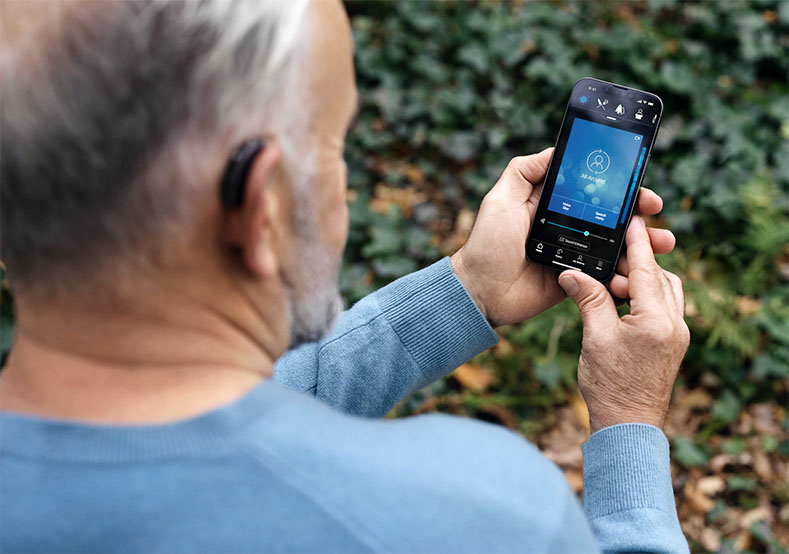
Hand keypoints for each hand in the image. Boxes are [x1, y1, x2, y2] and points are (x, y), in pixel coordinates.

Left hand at [450, 148, 675, 326]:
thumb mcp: (501, 200)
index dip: (618, 185)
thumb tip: (555, 148)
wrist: (481, 292)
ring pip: (616, 246)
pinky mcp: (577, 280)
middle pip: (612, 216)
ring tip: (662, 244)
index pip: (593, 189)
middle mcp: (567, 225)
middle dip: (639, 213)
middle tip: (655, 211)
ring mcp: (574, 253)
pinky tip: (640, 273)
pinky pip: (607, 275)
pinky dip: (626, 273)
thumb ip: (524, 172)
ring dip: (642, 244)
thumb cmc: (487, 245)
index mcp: (552, 204)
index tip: (639, 184)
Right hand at [558, 216, 689, 432]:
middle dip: (638, 261)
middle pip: (661, 277)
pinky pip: (664, 307)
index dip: (638, 243)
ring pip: (666, 291)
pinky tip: (622, 299)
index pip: (646, 270)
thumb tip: (570, 272)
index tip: (632, 219)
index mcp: (657, 320)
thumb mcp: (595, 337)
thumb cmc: (610, 385)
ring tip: (612, 279)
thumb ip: (588, 299)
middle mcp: (675, 325)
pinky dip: (645, 296)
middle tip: (611, 253)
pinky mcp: (672, 343)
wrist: (628, 426)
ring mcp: (677, 335)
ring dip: (642, 280)